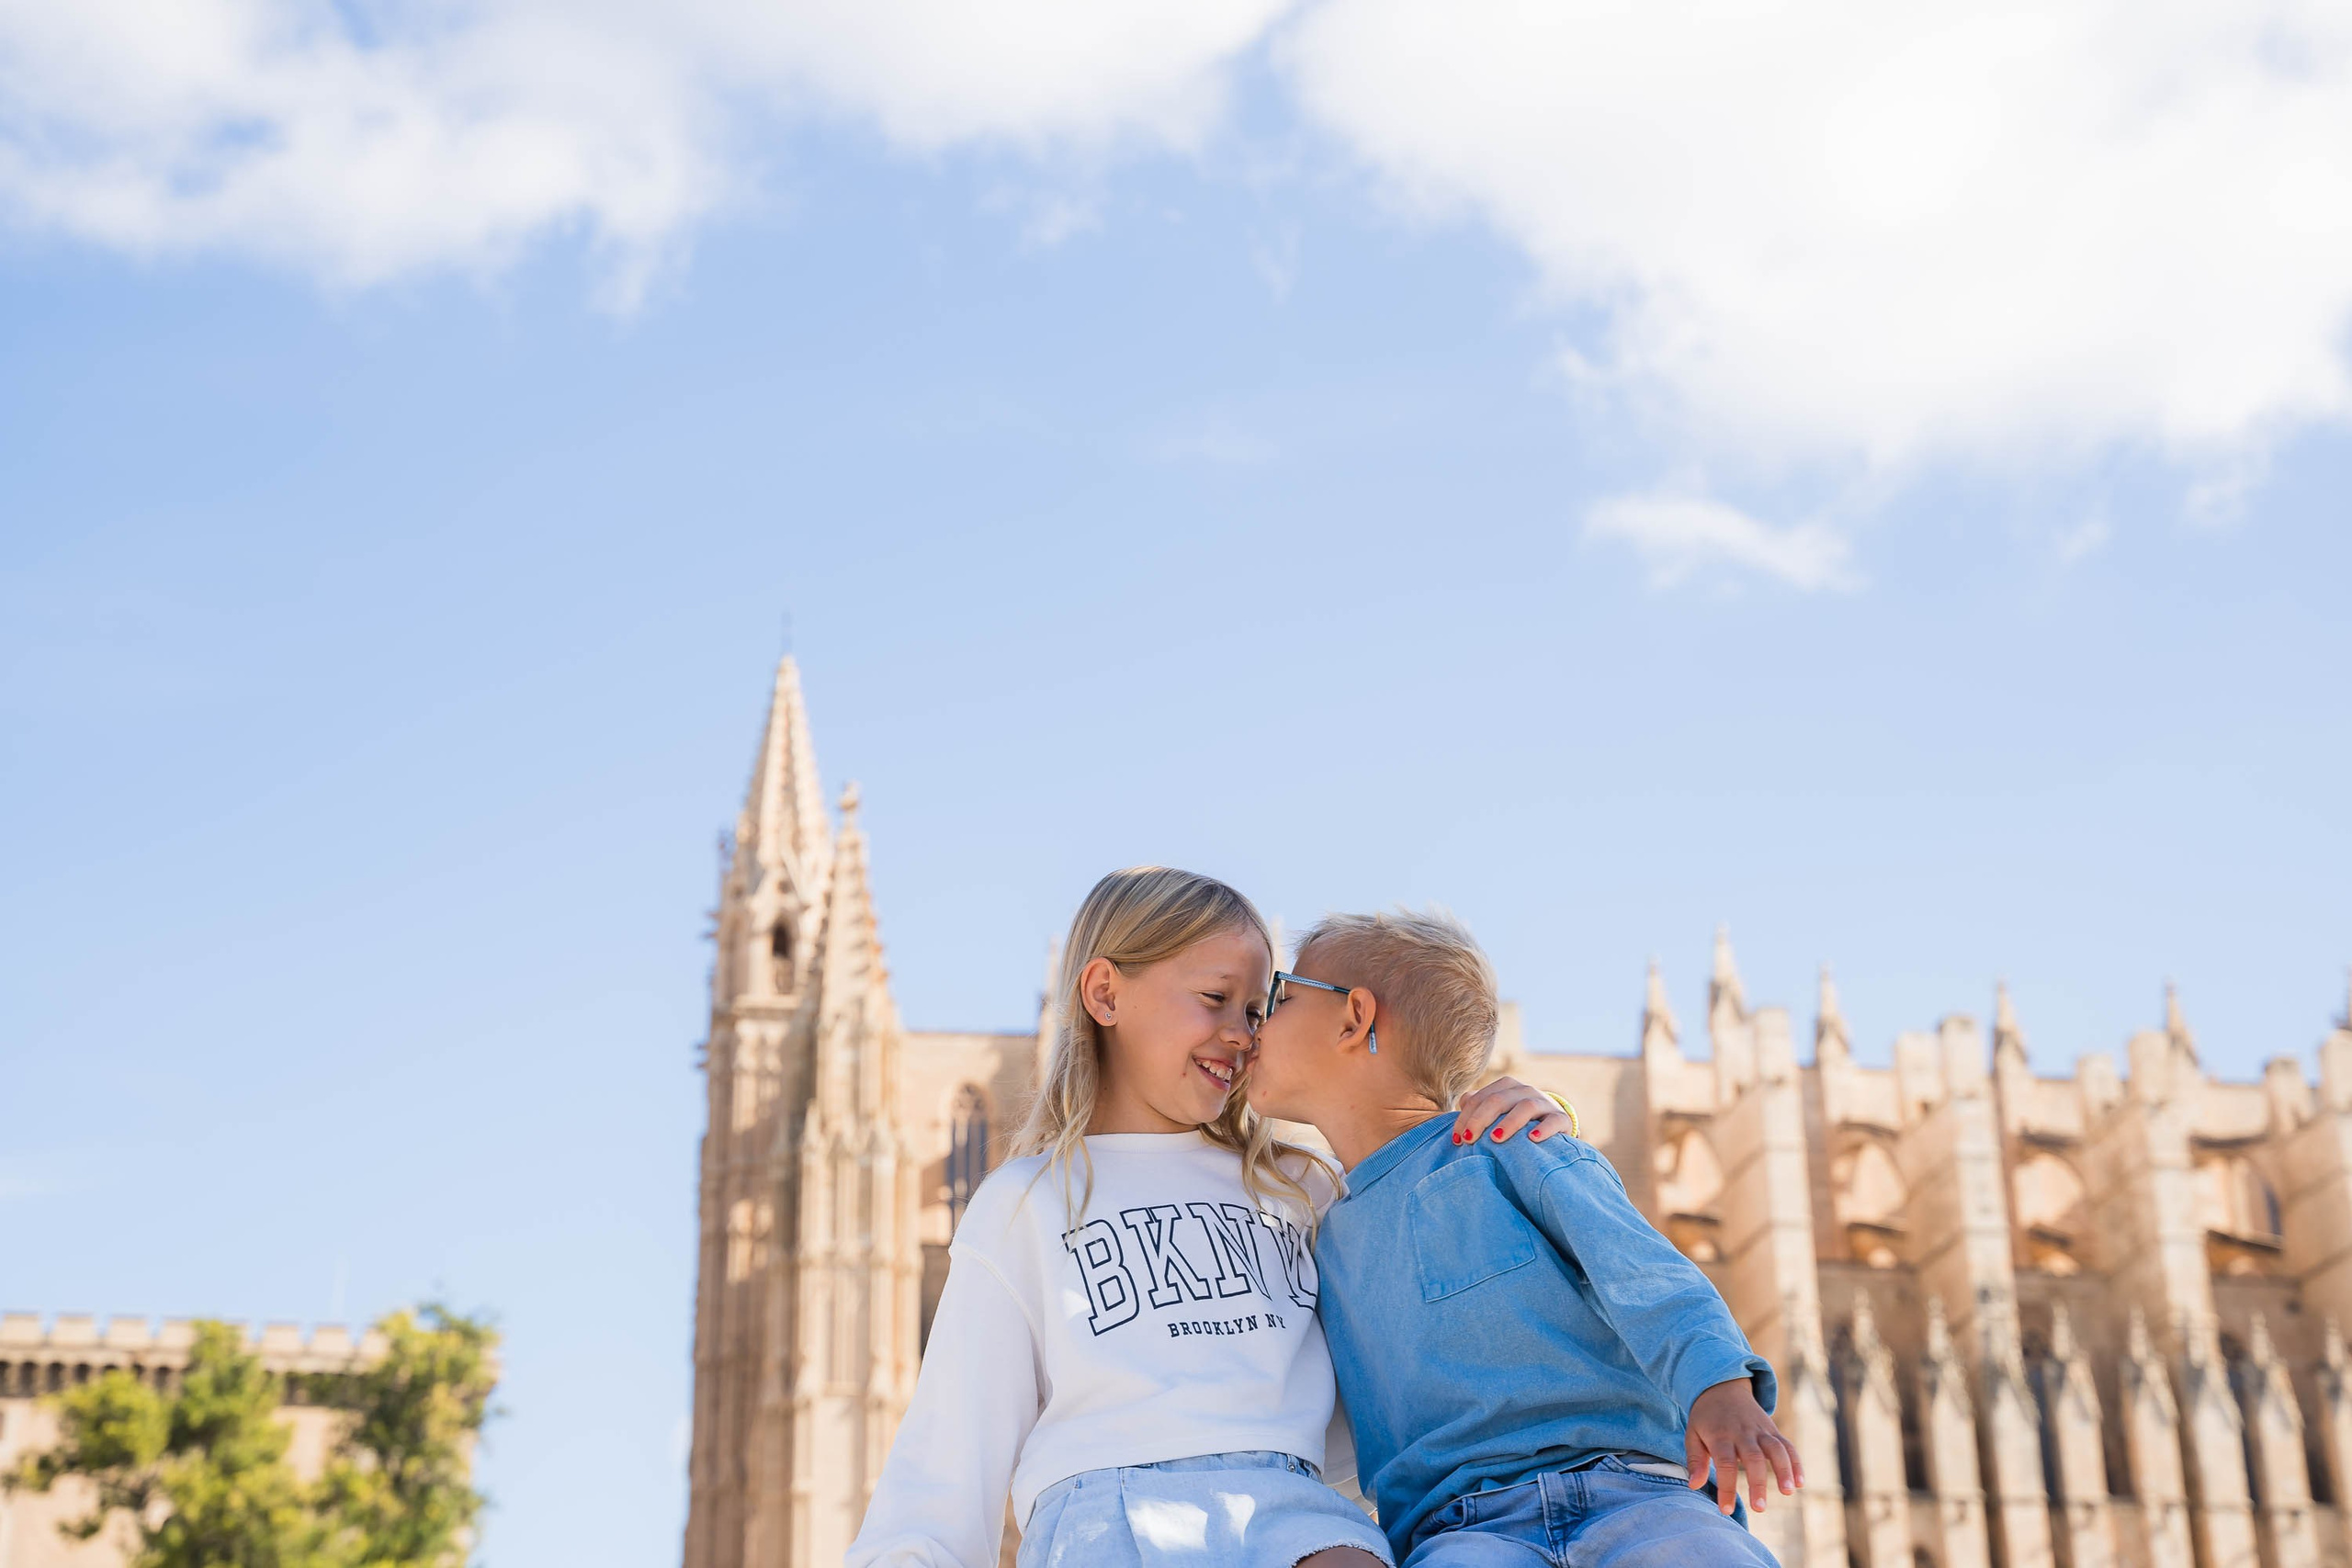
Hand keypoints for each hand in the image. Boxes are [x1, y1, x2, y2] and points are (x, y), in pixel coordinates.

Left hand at [1451, 1076, 1577, 1146]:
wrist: (1553, 1123)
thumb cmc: (1516, 1119)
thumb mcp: (1498, 1111)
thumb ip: (1478, 1106)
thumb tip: (1462, 1104)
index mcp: (1506, 1086)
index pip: (1480, 1098)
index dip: (1466, 1118)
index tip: (1457, 1139)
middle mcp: (1524, 1090)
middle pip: (1498, 1100)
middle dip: (1480, 1120)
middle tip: (1469, 1140)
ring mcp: (1544, 1103)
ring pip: (1526, 1106)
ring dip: (1509, 1123)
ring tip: (1496, 1138)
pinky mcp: (1561, 1118)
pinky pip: (1553, 1121)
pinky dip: (1544, 1129)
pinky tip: (1533, 1139)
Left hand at [1684, 1378, 1802, 1514]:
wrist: (1722, 1387)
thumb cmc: (1705, 1418)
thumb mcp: (1692, 1434)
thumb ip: (1694, 1460)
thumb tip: (1694, 1486)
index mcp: (1720, 1436)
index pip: (1724, 1464)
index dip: (1726, 1488)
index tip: (1726, 1510)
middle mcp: (1742, 1432)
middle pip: (1753, 1458)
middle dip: (1758, 1483)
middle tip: (1759, 1508)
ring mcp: (1760, 1430)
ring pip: (1775, 1449)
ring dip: (1784, 1470)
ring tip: (1787, 1492)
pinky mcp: (1772, 1430)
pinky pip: (1787, 1446)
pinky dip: (1796, 1463)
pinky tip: (1800, 1483)